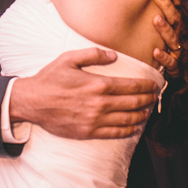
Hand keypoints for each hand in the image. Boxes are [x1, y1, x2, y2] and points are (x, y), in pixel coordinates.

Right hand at [9, 48, 158, 138]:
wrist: (32, 102)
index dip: (146, 86)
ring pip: (127, 119)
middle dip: (148, 100)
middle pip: (133, 103)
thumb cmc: (50, 78)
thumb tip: (113, 55)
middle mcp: (99, 103)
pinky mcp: (88, 132)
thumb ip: (93, 54)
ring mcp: (94, 120)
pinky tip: (134, 127)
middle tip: (155, 97)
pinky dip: (128, 131)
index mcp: (97, 84)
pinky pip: (114, 133)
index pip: (131, 86)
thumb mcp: (69, 58)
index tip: (154, 85)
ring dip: (141, 115)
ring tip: (148, 111)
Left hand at [152, 0, 181, 73]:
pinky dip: (164, 57)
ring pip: (173, 37)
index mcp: (174, 20)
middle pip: (175, 17)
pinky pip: (171, 62)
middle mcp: (177, 32)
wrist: (160, 70)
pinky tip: (155, 51)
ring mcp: (176, 49)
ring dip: (165, 29)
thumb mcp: (151, 20)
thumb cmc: (153, 41)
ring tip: (156, 20)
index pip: (177, 0)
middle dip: (167, 5)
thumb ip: (147, 3)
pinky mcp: (173, 66)